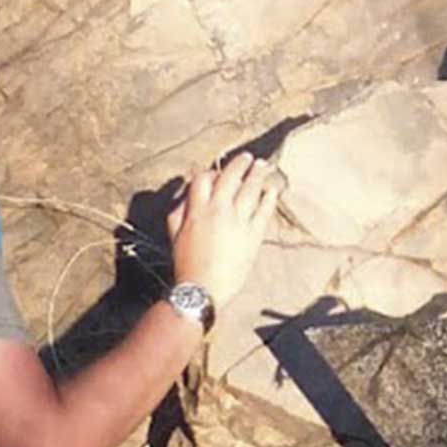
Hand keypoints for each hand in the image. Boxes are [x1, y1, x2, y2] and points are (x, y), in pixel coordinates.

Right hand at [166, 150, 279, 303]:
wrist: (203, 288)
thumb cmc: (185, 263)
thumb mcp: (174, 233)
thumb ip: (180, 210)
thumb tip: (187, 194)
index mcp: (197, 209)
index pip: (204, 178)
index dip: (210, 172)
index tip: (216, 172)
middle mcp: (218, 210)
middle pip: (230, 177)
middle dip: (239, 164)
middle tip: (247, 157)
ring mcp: (238, 221)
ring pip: (250, 189)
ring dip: (257, 174)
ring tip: (262, 165)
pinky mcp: (253, 234)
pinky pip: (264, 210)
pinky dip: (269, 197)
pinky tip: (272, 189)